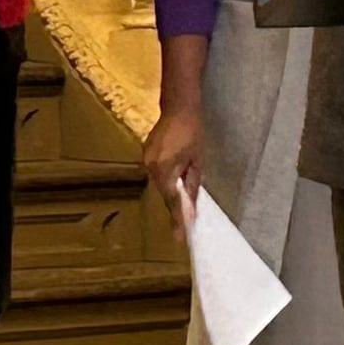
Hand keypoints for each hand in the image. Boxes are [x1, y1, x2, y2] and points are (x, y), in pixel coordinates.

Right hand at [143, 100, 202, 222]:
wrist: (178, 108)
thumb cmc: (193, 133)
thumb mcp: (198, 161)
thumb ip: (193, 185)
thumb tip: (191, 207)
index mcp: (165, 169)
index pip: (172, 200)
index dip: (177, 218)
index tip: (179, 236)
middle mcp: (151, 167)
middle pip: (164, 192)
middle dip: (174, 205)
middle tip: (182, 223)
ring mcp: (145, 159)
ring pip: (159, 183)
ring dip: (170, 190)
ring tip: (182, 199)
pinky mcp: (145, 153)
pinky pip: (156, 172)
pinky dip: (165, 178)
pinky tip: (174, 178)